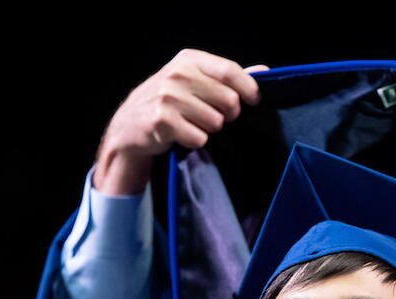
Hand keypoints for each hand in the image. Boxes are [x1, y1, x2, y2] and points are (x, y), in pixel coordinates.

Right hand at [94, 50, 264, 194]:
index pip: (230, 71)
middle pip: (229, 101)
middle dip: (228, 115)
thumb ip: (227, 76)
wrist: (130, 124)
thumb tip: (265, 70)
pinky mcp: (161, 120)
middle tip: (213, 117)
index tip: (254, 101)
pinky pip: (199, 138)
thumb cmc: (169, 101)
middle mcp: (177, 74)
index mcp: (188, 59)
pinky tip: (181, 134)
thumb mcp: (195, 81)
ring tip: (192, 124)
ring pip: (216, 122)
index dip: (248, 88)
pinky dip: (195, 141)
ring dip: (209, 129)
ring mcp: (168, 96)